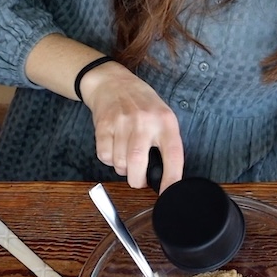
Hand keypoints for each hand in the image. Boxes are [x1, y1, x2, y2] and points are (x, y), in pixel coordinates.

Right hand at [80, 62, 183, 191]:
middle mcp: (144, 121)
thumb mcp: (163, 116)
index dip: (171, 179)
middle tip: (138, 178)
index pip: (173, 155)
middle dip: (137, 180)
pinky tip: (114, 148)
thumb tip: (165, 175)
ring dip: (122, 168)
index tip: (168, 194)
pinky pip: (104, 156)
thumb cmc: (141, 103)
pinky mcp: (103, 125)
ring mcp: (122, 122)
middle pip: (138, 164)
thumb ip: (165, 142)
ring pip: (120, 163)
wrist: (112, 82)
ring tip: (125, 156)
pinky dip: (108, 160)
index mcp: (165, 121)